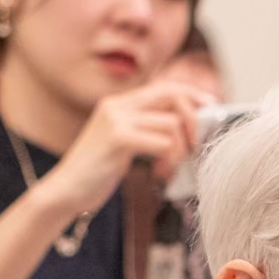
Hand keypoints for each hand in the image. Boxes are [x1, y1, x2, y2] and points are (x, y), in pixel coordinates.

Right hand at [40, 79, 212, 214]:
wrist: (65, 191)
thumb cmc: (98, 172)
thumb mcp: (123, 143)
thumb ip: (146, 129)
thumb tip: (186, 126)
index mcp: (119, 103)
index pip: (165, 87)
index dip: (193, 95)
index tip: (212, 108)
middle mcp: (117, 105)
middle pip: (172, 96)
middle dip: (194, 120)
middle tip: (196, 147)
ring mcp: (116, 120)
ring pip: (171, 124)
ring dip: (180, 150)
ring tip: (169, 168)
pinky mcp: (118, 139)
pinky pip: (163, 143)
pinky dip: (169, 160)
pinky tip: (160, 174)